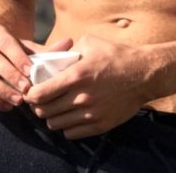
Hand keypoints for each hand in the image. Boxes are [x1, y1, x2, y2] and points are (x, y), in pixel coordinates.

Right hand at [0, 24, 73, 111]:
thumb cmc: (15, 53)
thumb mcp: (28, 48)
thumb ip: (47, 50)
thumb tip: (70, 44)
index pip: (5, 43)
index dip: (17, 58)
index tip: (31, 72)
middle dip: (10, 76)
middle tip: (26, 90)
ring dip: (1, 90)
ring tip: (18, 101)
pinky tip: (6, 106)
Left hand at [25, 34, 155, 138]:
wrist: (144, 73)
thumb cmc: (116, 55)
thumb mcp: (89, 42)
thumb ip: (67, 51)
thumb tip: (50, 58)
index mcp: (75, 76)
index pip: (39, 94)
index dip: (31, 94)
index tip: (31, 91)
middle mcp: (81, 98)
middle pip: (44, 112)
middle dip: (38, 106)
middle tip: (40, 100)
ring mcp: (91, 114)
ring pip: (55, 125)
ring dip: (51, 117)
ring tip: (54, 108)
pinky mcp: (100, 125)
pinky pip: (72, 133)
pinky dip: (66, 127)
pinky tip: (69, 116)